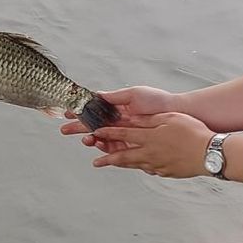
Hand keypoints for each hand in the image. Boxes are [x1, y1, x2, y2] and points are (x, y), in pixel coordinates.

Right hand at [61, 86, 185, 154]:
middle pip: (94, 126)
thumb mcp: (134, 94)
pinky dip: (104, 147)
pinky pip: (114, 148)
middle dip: (79, 128)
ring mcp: (125, 134)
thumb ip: (115, 96)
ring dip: (90, 138)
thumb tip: (97, 95)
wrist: (177, 114)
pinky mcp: (132, 145)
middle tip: (65, 130)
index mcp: (118, 108)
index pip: (94, 111)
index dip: (80, 112)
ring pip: (102, 139)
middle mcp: (119, 122)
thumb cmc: (158, 101)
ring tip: (86, 138)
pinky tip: (98, 144)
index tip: (67, 113)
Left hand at [85, 113, 212, 177]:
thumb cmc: (193, 132)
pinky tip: (140, 167)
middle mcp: (150, 153)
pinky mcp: (166, 171)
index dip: (108, 133)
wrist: (209, 153)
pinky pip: (149, 169)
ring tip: (111, 165)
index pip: (123, 134)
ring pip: (134, 165)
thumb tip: (133, 118)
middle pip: (123, 156)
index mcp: (149, 137)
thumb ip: (150, 119)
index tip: (97, 133)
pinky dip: (141, 167)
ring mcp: (157, 164)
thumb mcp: (170, 118)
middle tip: (96, 161)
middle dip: (107, 158)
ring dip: (120, 165)